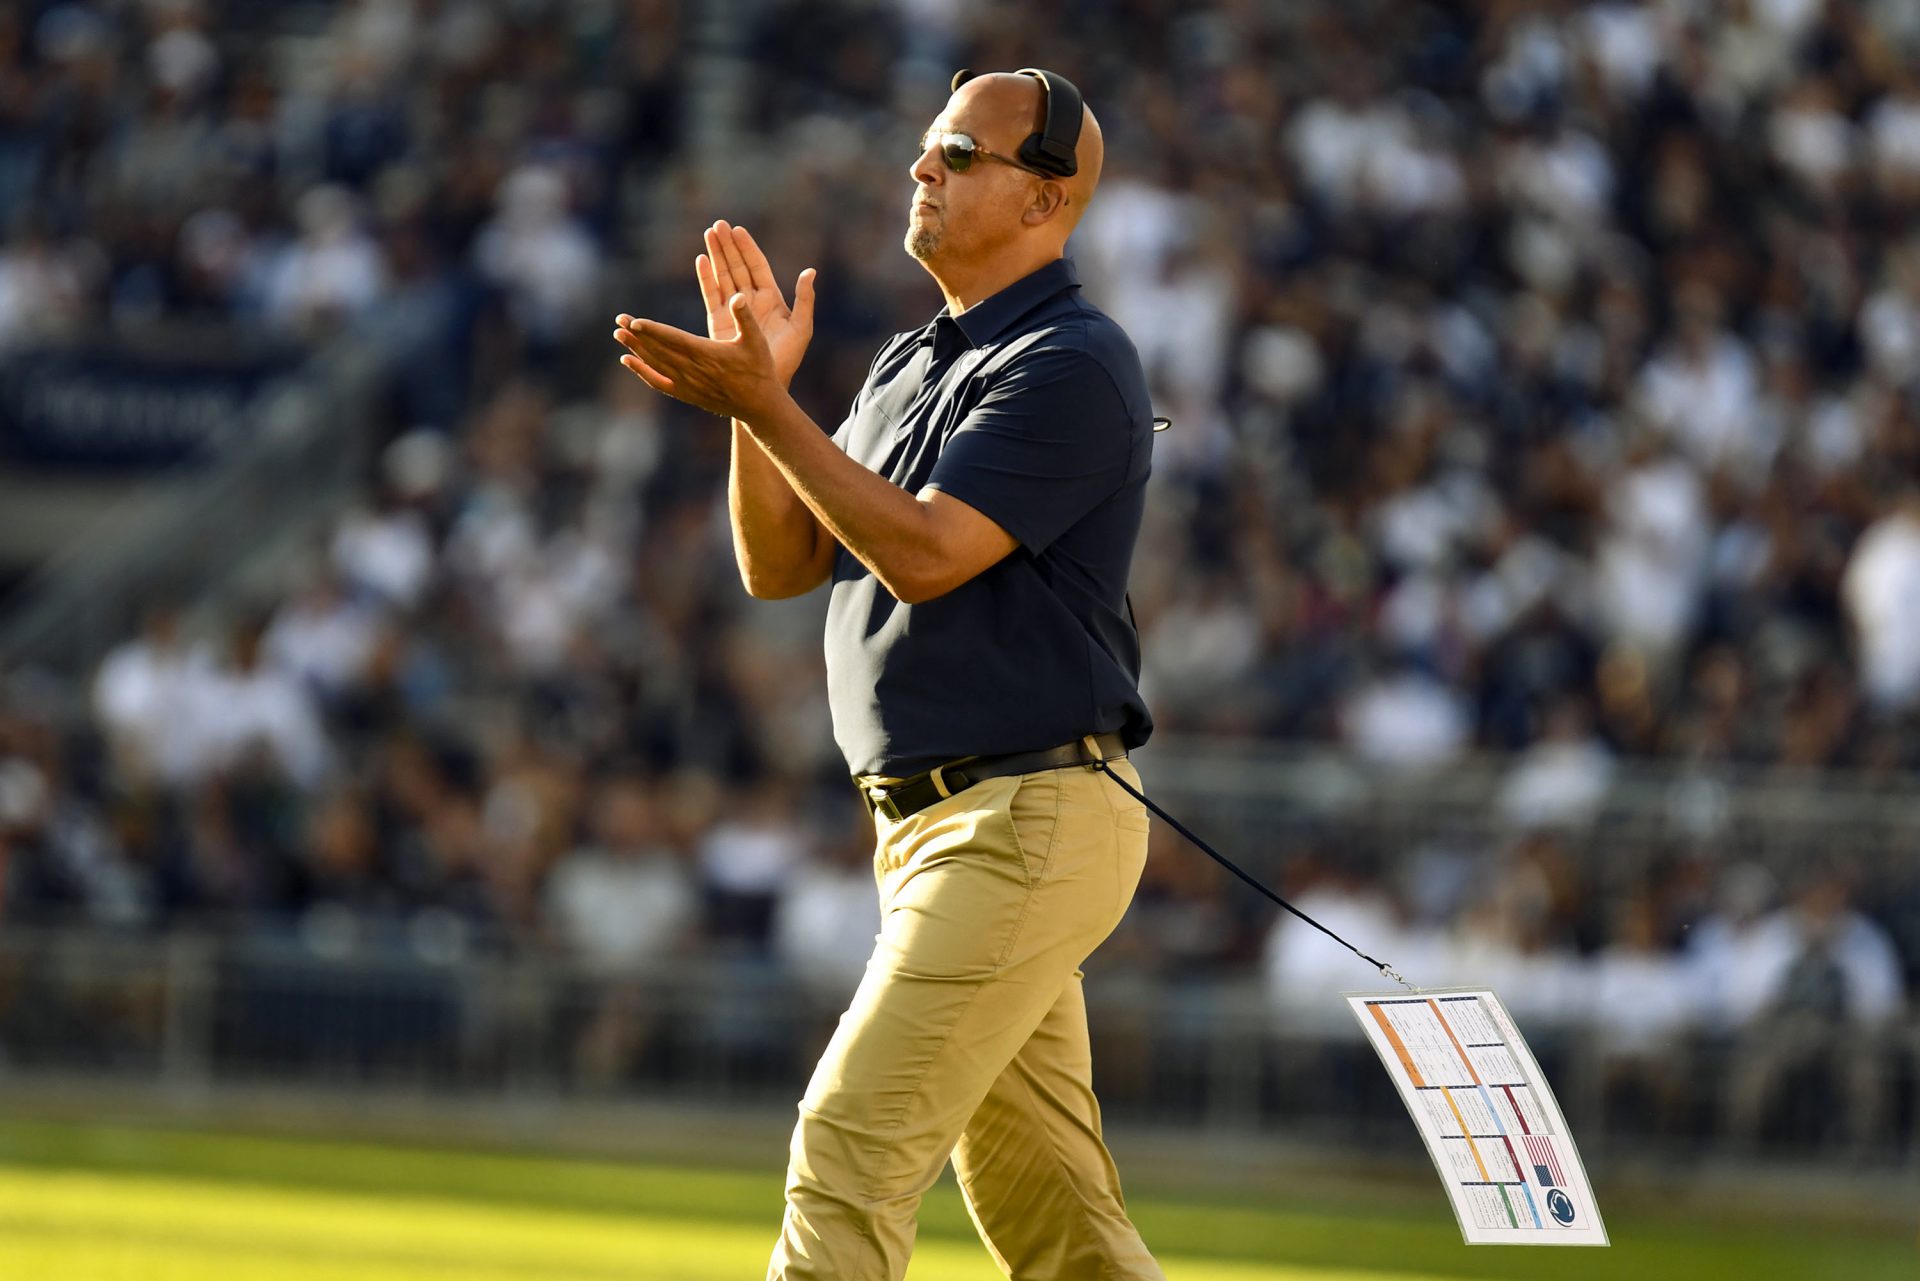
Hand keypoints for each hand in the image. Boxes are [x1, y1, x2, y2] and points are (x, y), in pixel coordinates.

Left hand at [613, 294, 789, 422]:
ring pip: (655, 364)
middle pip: (659, 350)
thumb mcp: (757, 341)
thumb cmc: (759, 370)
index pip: (674, 340)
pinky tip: (627, 360)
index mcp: (708, 354)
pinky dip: (641, 371)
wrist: (759, 406)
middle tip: (619, 319)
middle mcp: (693, 370)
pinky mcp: (686, 393)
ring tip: (618, 334)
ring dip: (635, 349)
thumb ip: (744, 317)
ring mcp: (687, 384)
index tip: (634, 322)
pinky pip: (658, 382)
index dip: (654, 331)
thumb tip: (737, 296)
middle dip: (637, 335)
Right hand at [696, 221, 815, 387]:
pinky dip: (706, 278)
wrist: (763, 386)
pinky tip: (701, 260)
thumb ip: (805, 300)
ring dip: (716, 255)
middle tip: (718, 224)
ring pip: (723, 276)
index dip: (748, 249)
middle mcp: (751, 302)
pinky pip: (711, 294)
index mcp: (771, 300)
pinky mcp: (718, 321)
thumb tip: (810, 271)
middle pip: (738, 267)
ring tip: (709, 234)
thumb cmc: (785, 361)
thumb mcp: (801, 329)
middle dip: (728, 246)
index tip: (738, 230)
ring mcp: (733, 310)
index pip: (757, 267)